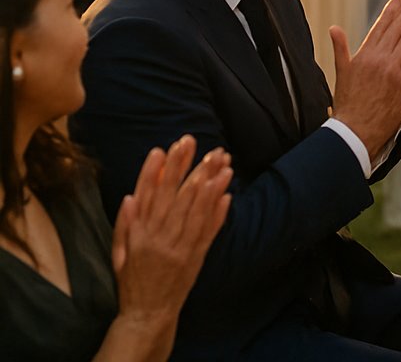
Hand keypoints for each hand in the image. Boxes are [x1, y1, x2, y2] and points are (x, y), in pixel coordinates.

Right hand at [113, 136, 233, 333]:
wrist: (148, 313)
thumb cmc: (132, 281)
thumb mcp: (118, 254)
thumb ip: (124, 225)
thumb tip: (130, 196)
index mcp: (139, 235)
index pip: (148, 197)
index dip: (154, 172)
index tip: (162, 148)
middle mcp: (160, 238)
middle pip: (175, 197)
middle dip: (185, 167)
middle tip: (193, 142)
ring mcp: (181, 247)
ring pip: (196, 210)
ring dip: (209, 183)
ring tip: (220, 161)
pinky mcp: (197, 256)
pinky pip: (209, 231)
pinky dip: (219, 211)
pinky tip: (227, 192)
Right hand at [330, 0, 400, 155]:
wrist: (354, 130)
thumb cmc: (347, 103)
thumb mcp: (341, 72)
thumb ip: (340, 48)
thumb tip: (334, 28)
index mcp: (365, 54)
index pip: (382, 24)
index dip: (394, 8)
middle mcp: (380, 59)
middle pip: (399, 28)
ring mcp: (394, 70)